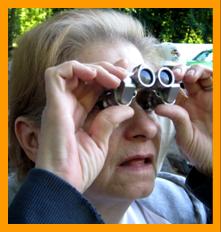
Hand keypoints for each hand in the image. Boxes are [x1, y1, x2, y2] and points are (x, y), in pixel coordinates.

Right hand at [35, 60, 133, 191]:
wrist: (65, 183)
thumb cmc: (80, 166)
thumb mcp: (101, 141)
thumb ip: (110, 121)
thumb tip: (127, 108)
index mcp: (79, 114)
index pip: (93, 88)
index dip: (108, 78)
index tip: (126, 76)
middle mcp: (68, 105)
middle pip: (85, 76)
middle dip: (106, 70)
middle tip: (124, 75)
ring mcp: (59, 103)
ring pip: (73, 70)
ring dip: (95, 68)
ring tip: (114, 77)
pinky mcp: (53, 104)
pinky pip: (57, 74)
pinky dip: (76, 68)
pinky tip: (94, 76)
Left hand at [155, 65, 211, 174]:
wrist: (216, 158)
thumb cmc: (199, 149)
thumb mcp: (184, 135)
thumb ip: (176, 118)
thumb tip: (159, 107)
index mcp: (181, 107)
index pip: (172, 89)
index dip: (165, 82)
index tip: (159, 80)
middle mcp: (194, 100)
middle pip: (185, 77)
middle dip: (179, 72)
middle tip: (174, 75)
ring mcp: (208, 97)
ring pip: (201, 75)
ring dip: (194, 70)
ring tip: (188, 76)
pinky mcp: (219, 97)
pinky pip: (215, 81)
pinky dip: (209, 74)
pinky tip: (201, 75)